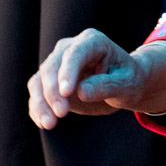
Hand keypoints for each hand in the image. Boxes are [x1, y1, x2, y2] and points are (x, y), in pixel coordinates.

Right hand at [27, 29, 165, 127]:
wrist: (123, 85)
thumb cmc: (128, 80)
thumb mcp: (126, 84)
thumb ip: (107, 86)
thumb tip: (81, 92)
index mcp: (92, 41)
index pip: (75, 53)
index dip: (68, 72)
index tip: (66, 93)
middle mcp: (70, 48)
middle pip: (52, 66)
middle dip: (53, 91)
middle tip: (61, 114)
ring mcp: (57, 64)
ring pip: (39, 80)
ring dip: (41, 102)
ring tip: (49, 124)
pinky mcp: (50, 81)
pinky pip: (37, 93)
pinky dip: (37, 108)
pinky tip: (43, 123)